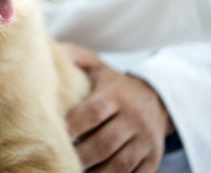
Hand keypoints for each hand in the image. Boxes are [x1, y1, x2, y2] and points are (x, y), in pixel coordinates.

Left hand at [63, 44, 173, 172]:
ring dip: (98, 172)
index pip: (93, 112)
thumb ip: (77, 58)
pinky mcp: (153, 157)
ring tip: (78, 172)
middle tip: (63, 160)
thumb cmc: (115, 87)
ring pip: (120, 163)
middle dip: (82, 155)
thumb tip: (52, 49)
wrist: (158, 100)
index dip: (75, 125)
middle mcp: (134, 117)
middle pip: (105, 142)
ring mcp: (145, 139)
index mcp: (116, 95)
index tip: (59, 135)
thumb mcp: (99, 69)